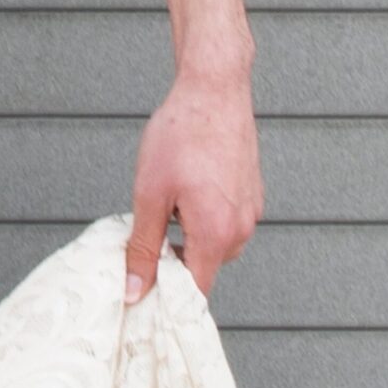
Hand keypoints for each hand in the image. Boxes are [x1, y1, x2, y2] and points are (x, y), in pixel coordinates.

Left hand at [124, 54, 262, 301]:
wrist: (214, 90)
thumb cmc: (181, 136)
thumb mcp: (149, 194)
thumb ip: (143, 247)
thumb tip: (135, 290)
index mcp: (217, 234)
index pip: (195, 292)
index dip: (167, 297)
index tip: (143, 293)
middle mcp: (241, 228)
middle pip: (204, 267)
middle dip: (174, 258)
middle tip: (146, 229)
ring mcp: (251, 211)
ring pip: (214, 243)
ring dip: (190, 234)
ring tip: (168, 198)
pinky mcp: (252, 194)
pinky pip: (225, 220)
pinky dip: (204, 214)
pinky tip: (187, 185)